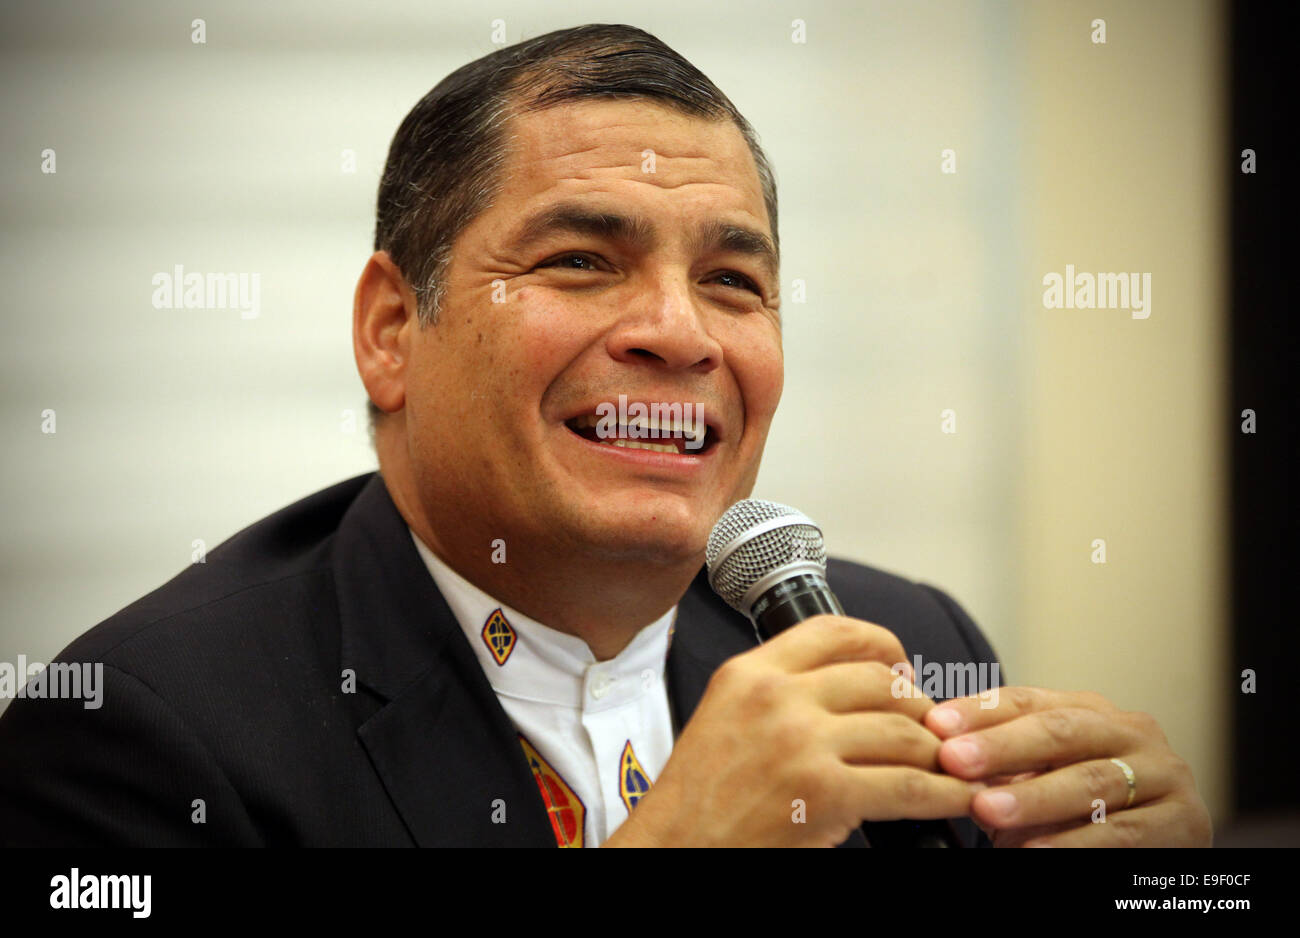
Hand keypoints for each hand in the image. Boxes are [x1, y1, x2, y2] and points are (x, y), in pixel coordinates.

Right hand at [604, 615, 976, 846]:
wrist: (676, 846)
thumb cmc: (698, 800)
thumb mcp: (724, 717)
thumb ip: (775, 694)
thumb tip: (845, 689)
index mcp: (749, 674)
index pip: (832, 630)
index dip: (882, 644)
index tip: (901, 666)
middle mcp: (776, 697)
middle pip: (879, 681)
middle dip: (919, 707)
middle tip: (932, 730)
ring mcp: (802, 742)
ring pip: (902, 731)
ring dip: (940, 753)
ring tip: (952, 767)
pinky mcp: (824, 792)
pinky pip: (908, 786)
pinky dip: (946, 794)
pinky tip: (959, 798)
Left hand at [924, 687, 1211, 846]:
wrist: (1161, 846)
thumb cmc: (1084, 808)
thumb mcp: (1042, 773)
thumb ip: (1002, 758)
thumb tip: (935, 742)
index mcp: (1091, 711)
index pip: (1028, 700)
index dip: (980, 711)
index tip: (935, 725)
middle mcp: (1131, 732)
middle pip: (1061, 732)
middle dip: (1002, 746)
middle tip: (954, 760)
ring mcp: (1163, 774)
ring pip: (1091, 781)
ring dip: (1033, 797)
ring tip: (986, 809)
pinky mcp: (1183, 820)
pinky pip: (1121, 832)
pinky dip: (1074, 842)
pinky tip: (1035, 850)